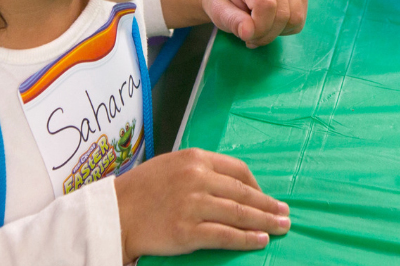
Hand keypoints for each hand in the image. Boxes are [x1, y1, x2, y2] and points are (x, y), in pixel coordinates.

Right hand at [114, 148, 289, 261]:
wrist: (114, 213)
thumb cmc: (139, 190)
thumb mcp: (170, 165)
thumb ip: (198, 169)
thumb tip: (229, 182)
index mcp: (194, 159)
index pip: (238, 169)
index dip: (257, 185)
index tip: (266, 195)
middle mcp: (197, 179)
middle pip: (244, 193)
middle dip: (268, 205)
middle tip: (285, 213)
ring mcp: (193, 206)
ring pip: (239, 214)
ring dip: (265, 221)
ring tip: (281, 227)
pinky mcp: (188, 232)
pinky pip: (225, 235)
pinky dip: (247, 239)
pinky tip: (261, 240)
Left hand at [202, 0, 307, 47]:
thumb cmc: (223, 1)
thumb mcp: (217, 12)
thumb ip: (232, 21)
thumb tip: (249, 32)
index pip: (266, 4)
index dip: (259, 28)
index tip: (246, 37)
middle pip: (283, 15)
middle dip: (266, 34)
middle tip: (250, 36)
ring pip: (295, 19)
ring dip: (276, 33)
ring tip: (259, 30)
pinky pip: (300, 20)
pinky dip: (286, 29)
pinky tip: (271, 24)